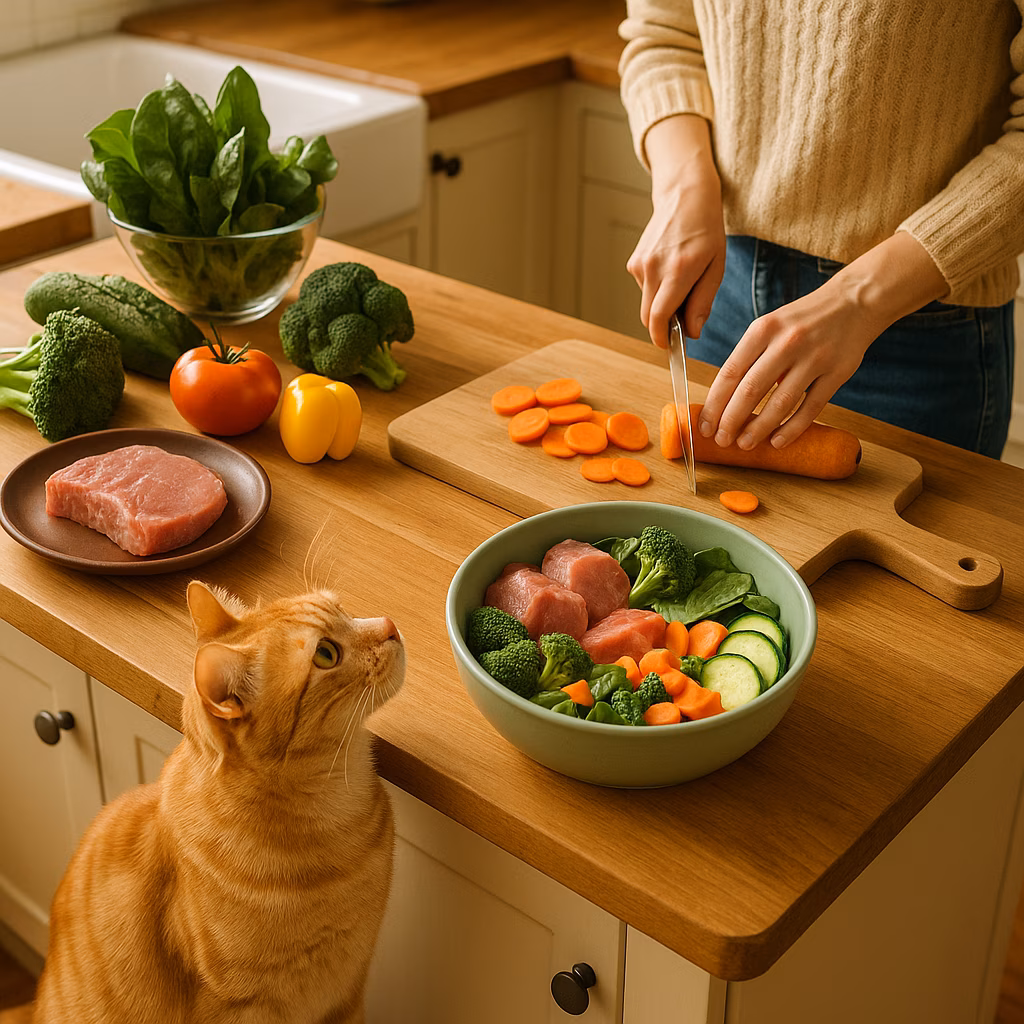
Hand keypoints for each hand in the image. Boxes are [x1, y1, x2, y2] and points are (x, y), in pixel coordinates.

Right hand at [627, 115, 725, 348]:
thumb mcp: (715, 267)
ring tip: (682, 282)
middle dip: (662, 325)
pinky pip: (644, 288)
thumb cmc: (706, 231)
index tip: (668, 347)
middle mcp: (653, 269)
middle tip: (683, 320)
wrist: (685, 196)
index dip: (661, 338)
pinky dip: (657, 289)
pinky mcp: (634, 262)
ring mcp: (640, 265)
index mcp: (677, 271)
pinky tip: (671, 270)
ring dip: (662, 304)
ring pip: (646, 302)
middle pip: (648, 316)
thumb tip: (692, 332)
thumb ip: (703, 302)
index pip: (658, 317)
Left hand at [698, 231, 949, 449]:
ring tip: (745, 444)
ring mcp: (814, 358)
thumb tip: (725, 401)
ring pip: (781, 402)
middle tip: (721, 440)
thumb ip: (750, 358)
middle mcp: (787, 342)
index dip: (714, 404)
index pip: (730, 373)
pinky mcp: (838, 372)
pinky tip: (778, 441)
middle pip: (751, 389)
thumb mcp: (770, 326)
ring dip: (760, 428)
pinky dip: (792, 428)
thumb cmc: (802, 320)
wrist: (853, 302)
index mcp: (763, 330)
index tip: (704, 425)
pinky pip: (811, 407)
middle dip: (732, 420)